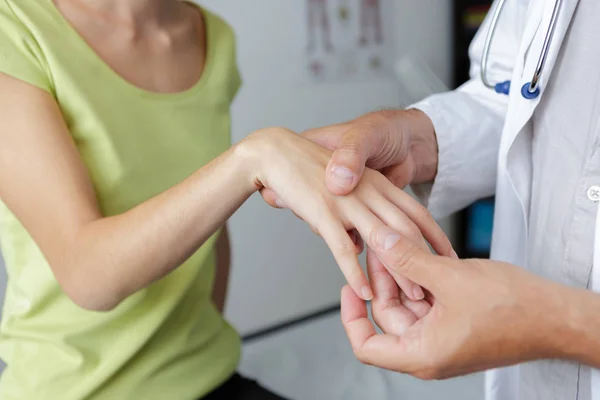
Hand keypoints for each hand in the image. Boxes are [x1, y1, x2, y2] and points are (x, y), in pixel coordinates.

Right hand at [238, 127, 452, 300]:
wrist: (277, 147)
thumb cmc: (308, 165)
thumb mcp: (342, 185)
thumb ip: (354, 214)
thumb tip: (358, 246)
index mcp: (376, 183)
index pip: (415, 213)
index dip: (435, 238)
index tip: (448, 261)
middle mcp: (367, 191)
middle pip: (405, 231)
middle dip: (423, 262)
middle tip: (437, 288)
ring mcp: (347, 202)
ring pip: (382, 242)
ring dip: (398, 272)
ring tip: (410, 297)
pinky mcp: (324, 212)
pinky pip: (343, 249)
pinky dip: (354, 272)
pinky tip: (364, 291)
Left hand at [341, 228, 572, 378]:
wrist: (558, 315)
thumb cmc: (515, 309)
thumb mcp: (450, 277)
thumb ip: (408, 259)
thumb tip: (378, 240)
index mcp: (422, 354)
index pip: (366, 346)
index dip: (350, 317)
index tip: (349, 288)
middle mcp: (429, 351)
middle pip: (387, 316)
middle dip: (381, 279)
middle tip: (380, 246)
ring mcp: (443, 338)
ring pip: (407, 305)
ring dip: (402, 275)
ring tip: (399, 244)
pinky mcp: (456, 324)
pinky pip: (427, 302)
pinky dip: (421, 280)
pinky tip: (421, 255)